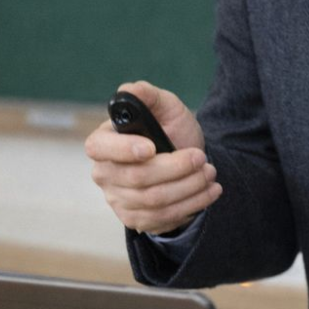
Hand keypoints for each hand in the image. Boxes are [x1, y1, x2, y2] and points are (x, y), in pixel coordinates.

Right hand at [85, 80, 221, 234]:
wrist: (188, 159)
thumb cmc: (171, 129)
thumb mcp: (167, 107)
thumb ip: (149, 95)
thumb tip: (129, 89)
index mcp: (104, 141)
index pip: (99, 148)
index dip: (124, 149)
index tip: (152, 148)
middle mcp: (104, 172)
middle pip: (136, 178)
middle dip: (175, 169)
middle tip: (202, 159)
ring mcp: (117, 199)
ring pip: (153, 200)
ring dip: (189, 187)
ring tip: (210, 173)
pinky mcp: (134, 219)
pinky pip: (162, 218)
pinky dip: (191, 204)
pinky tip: (209, 191)